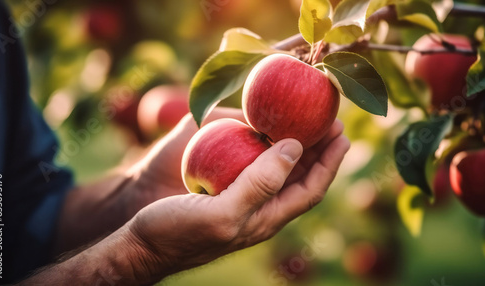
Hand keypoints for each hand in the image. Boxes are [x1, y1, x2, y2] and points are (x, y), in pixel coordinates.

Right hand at [126, 119, 349, 283]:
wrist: (142, 245)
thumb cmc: (177, 233)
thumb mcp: (221, 213)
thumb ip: (259, 184)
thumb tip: (295, 148)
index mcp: (266, 218)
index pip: (311, 189)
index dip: (330, 162)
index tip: (342, 133)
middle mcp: (260, 209)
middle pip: (300, 178)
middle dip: (318, 150)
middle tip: (328, 118)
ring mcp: (241, 200)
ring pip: (278, 171)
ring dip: (294, 146)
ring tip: (303, 120)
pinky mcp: (223, 191)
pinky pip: (253, 166)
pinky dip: (264, 147)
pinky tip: (258, 132)